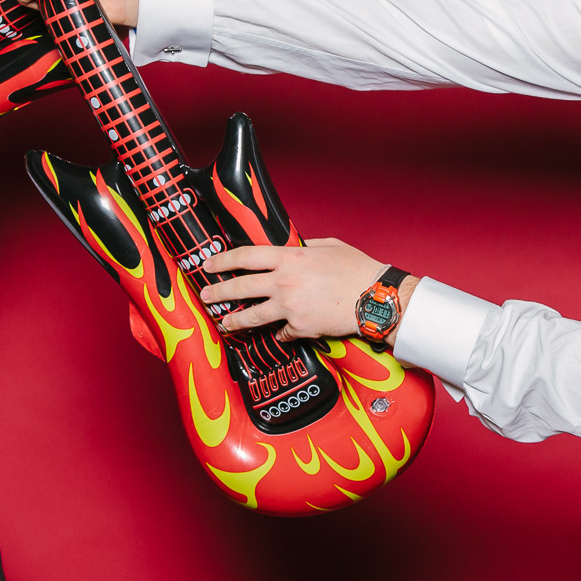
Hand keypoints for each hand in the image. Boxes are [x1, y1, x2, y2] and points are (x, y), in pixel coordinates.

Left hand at [203, 237, 394, 341]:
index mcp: (289, 258)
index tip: (208, 265)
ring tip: (224, 323)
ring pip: (251, 316)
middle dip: (218, 293)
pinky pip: (281, 333)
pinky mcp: (300, 328)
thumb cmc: (357, 269)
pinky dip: (280, 333)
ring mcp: (290, 307)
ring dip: (234, 321)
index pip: (245, 256)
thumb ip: (304, 247)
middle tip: (205, 297)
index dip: (223, 260)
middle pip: (240, 288)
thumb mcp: (328, 246)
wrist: (375, 298)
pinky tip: (278, 334)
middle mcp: (284, 282)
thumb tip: (290, 247)